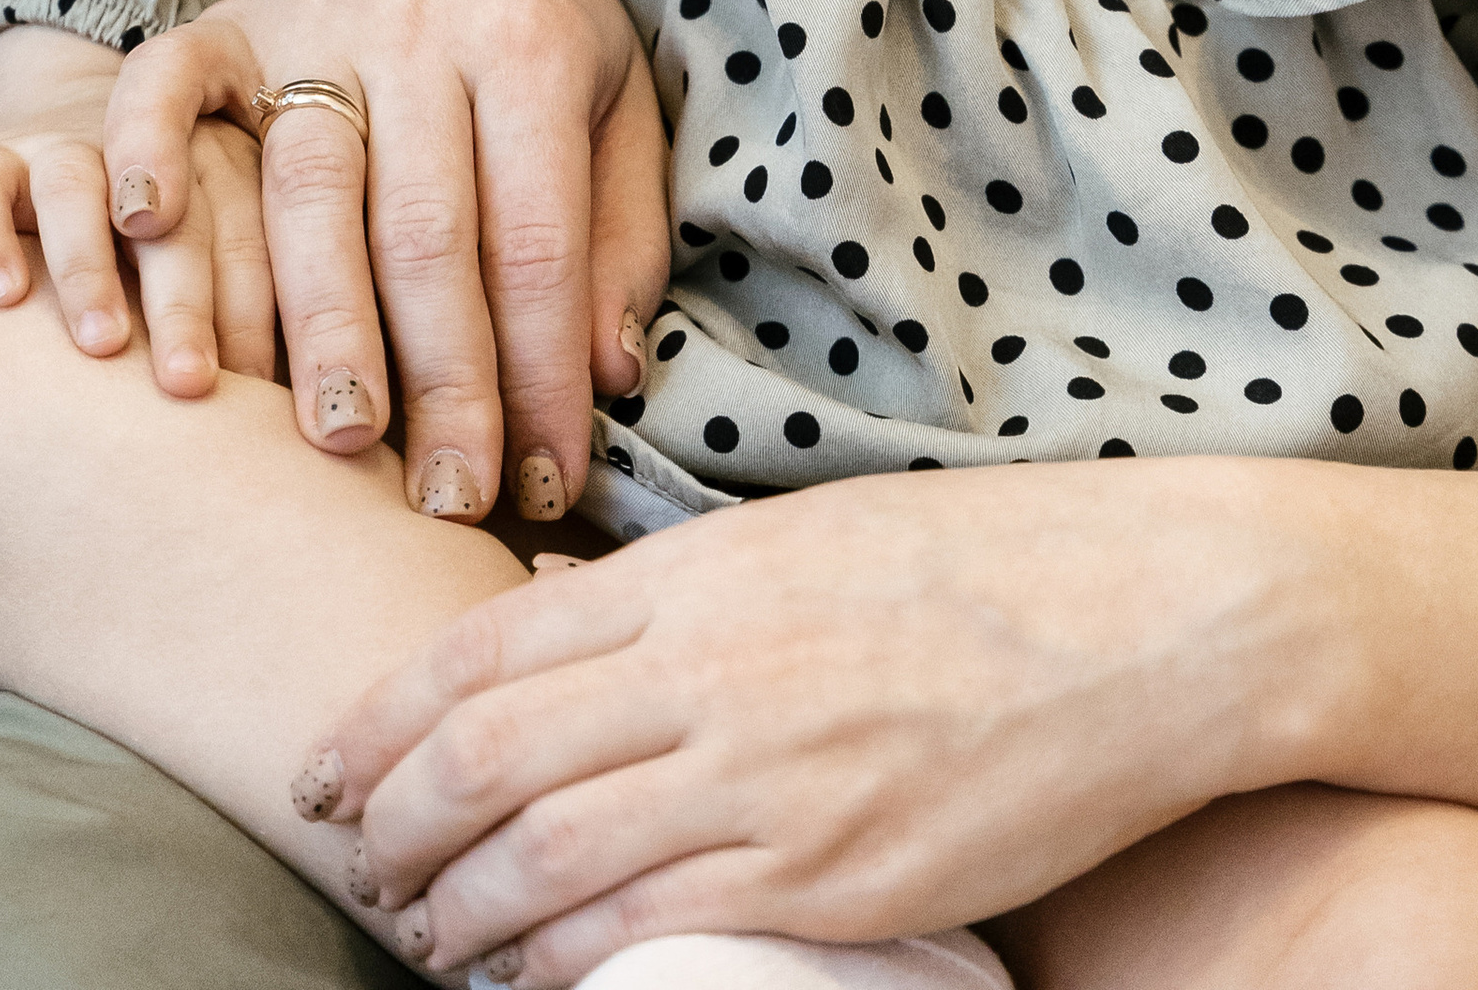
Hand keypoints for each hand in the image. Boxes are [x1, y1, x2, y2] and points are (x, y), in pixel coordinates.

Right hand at [0, 25, 273, 387]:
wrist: (86, 138)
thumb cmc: (182, 249)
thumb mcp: (235, 262)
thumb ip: (272, 319)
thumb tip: (329, 417)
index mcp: (235, 163)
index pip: (256, 230)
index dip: (261, 308)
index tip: (266, 392)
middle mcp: (157, 147)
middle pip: (178, 211)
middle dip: (186, 301)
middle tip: (189, 384)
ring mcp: (69, 146)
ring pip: (78, 185)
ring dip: (91, 265)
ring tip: (104, 344)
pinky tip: (6, 298)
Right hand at [80, 0, 667, 521]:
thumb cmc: (546, 47)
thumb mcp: (620, 113)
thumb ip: (616, 240)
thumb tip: (601, 375)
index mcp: (531, 45)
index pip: (537, 240)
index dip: (541, 375)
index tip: (545, 487)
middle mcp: (422, 27)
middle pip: (423, 230)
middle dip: (438, 386)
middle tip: (444, 502)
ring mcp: (318, 21)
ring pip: (306, 189)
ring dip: (314, 328)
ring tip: (332, 445)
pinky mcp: (233, 22)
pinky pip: (172, 81)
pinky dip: (152, 153)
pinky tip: (150, 237)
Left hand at [309, 455, 1326, 978]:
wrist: (1152, 617)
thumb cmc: (988, 562)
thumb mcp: (809, 533)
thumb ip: (684, 587)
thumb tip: (564, 626)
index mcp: (703, 569)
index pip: (482, 649)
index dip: (377, 721)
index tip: (326, 768)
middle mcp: (713, 669)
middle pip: (484, 759)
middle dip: (389, 826)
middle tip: (351, 865)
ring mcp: (770, 779)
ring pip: (543, 859)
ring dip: (455, 914)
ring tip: (419, 935)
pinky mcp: (831, 879)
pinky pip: (649, 933)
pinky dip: (561, 965)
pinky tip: (527, 982)